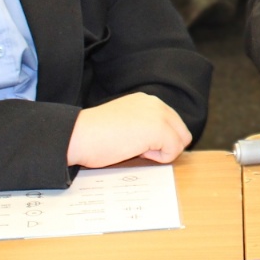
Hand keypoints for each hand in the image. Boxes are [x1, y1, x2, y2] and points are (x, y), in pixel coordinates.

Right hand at [67, 92, 191, 167]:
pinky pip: (173, 151)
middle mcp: (156, 103)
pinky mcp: (159, 130)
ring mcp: (159, 115)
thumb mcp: (124, 123)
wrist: (79, 135)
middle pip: (181, 132)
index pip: (172, 123)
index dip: (159, 141)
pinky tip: (136, 151)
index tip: (136, 143)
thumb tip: (161, 144)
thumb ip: (143, 126)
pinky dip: (158, 158)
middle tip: (138, 149)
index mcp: (147, 101)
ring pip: (180, 141)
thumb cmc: (94, 135)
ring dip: (161, 151)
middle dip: (164, 146)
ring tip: (135, 148)